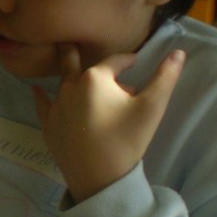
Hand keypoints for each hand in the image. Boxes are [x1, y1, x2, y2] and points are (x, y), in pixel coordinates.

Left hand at [34, 44, 184, 202]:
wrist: (99, 178)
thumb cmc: (127, 139)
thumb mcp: (152, 107)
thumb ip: (165, 77)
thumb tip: (179, 52)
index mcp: (95, 77)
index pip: (115, 61)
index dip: (127, 60)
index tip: (136, 63)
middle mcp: (70, 85)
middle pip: (74, 61)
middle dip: (77, 50)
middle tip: (74, 39)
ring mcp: (56, 105)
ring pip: (63, 82)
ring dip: (70, 74)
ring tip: (65, 57)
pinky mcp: (48, 125)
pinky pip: (43, 104)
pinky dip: (42, 96)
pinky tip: (36, 90)